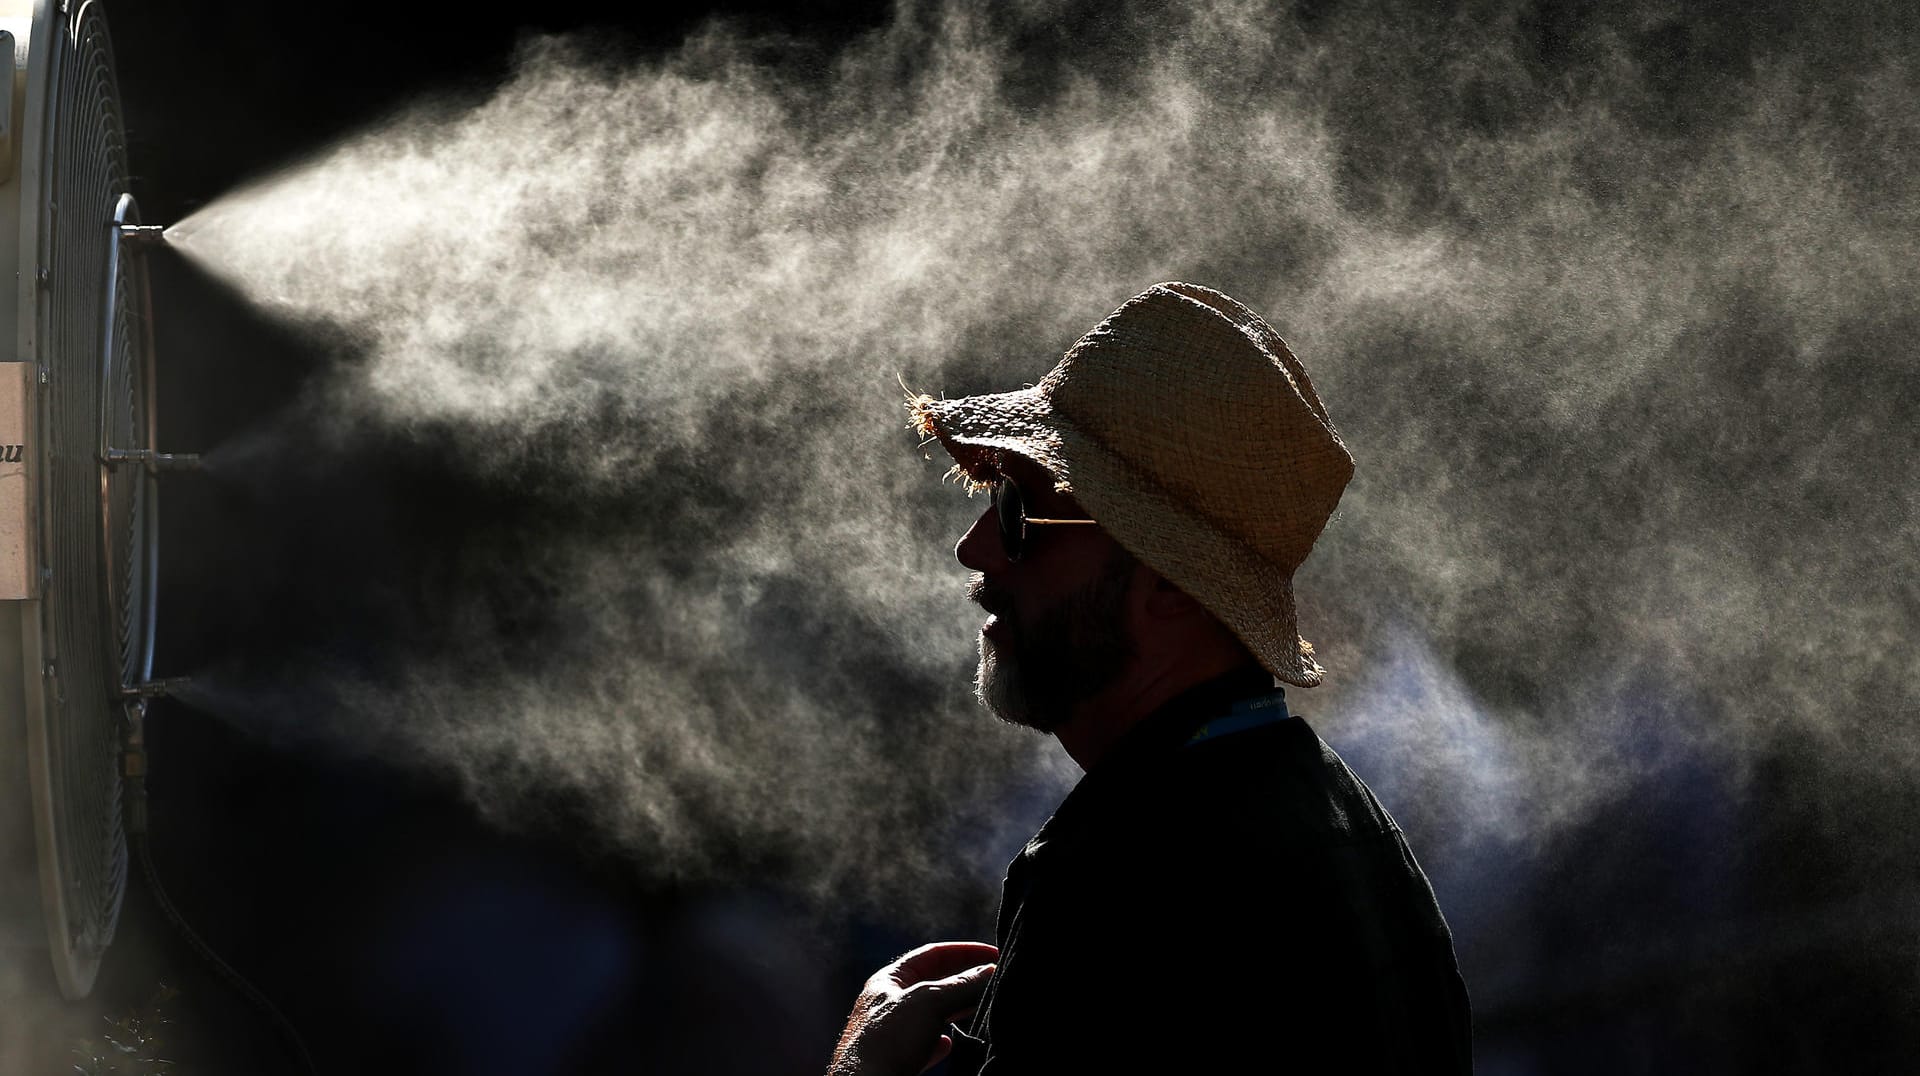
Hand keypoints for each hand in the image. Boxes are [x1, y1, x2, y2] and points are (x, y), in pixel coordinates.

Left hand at [829, 941, 997, 1075]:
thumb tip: (991, 971)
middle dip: (965, 982)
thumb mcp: (929, 1002)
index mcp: (888, 981)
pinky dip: (941, 1042)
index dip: (965, 951)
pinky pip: (924, 1045)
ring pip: (932, 1015)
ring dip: (957, 1010)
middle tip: (995, 982)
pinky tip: (950, 1044)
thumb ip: (961, 985)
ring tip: (984, 1008)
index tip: (994, 955)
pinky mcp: (897, 1060)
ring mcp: (892, 1034)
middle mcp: (889, 1004)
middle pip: (934, 983)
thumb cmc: (887, 1041)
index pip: (932, 955)